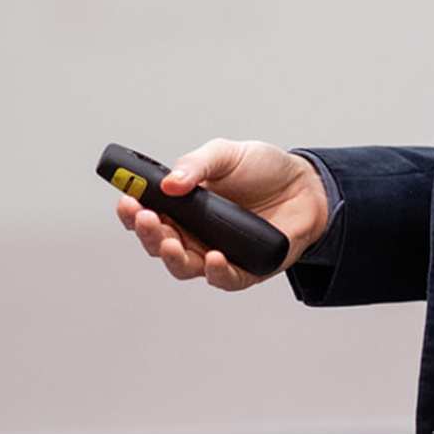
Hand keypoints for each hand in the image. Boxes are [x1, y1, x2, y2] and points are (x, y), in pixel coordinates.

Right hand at [113, 139, 329, 291]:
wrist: (307, 184)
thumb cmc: (263, 169)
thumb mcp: (227, 154)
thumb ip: (197, 164)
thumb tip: (169, 183)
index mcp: (183, 207)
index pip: (147, 215)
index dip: (132, 212)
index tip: (127, 200)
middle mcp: (194, 234)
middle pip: (159, 245)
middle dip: (148, 234)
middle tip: (147, 219)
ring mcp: (217, 253)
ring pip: (184, 266)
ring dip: (173, 257)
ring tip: (172, 242)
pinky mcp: (245, 269)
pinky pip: (225, 279)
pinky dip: (216, 272)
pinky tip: (213, 258)